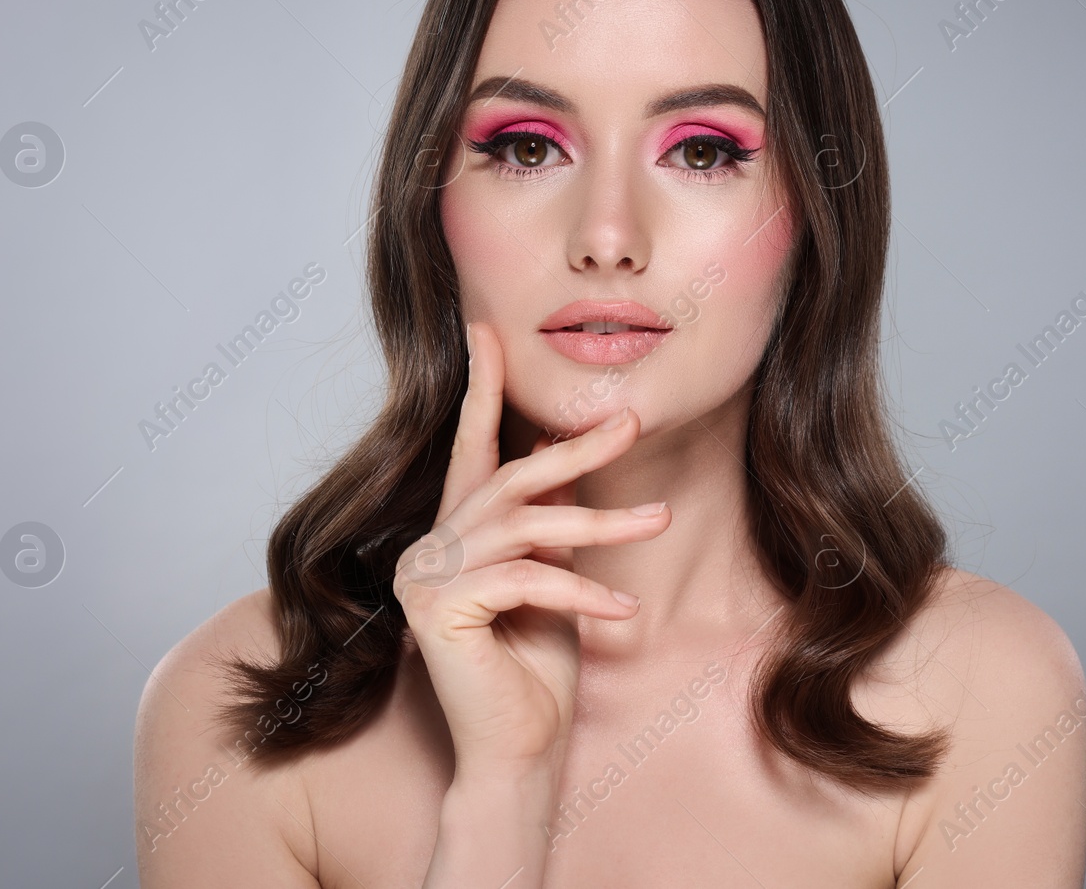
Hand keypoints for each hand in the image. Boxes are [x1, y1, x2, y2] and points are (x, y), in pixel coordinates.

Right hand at [392, 321, 670, 779]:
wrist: (519, 754)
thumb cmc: (539, 673)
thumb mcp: (552, 582)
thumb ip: (547, 528)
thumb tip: (564, 464)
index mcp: (452, 536)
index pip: (469, 450)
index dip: (481, 389)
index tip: (487, 330)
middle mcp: (427, 549)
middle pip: (509, 479)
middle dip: (575, 448)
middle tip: (631, 422)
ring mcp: (424, 578)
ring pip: (526, 526)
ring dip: (602, 523)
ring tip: (661, 522)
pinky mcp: (437, 611)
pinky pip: (527, 580)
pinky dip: (582, 591)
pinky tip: (623, 610)